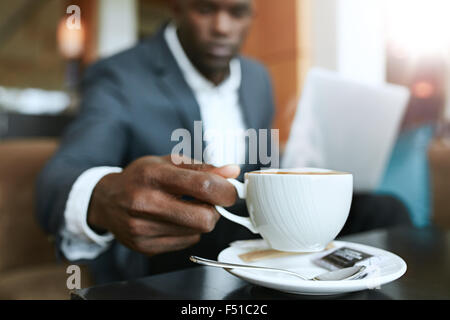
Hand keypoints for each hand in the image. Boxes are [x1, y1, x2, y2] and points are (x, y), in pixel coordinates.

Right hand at [87, 155, 239, 255]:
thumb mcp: (168, 162)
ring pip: (197, 232)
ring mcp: (143, 229)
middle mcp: (145, 203)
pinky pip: (186, 243)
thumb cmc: (141, 177)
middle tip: (208, 202)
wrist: (107, 200)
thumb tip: (232, 171)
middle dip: (215, 211)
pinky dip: (188, 231)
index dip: (225, 190)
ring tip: (184, 208)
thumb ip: (202, 167)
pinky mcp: (145, 246)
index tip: (229, 190)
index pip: (203, 186)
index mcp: (154, 175)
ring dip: (200, 220)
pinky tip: (173, 220)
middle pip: (204, 219)